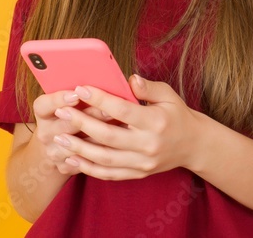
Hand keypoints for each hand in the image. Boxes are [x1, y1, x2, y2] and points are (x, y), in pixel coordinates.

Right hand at [31, 90, 117, 175]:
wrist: (56, 147)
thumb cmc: (69, 114)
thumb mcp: (68, 101)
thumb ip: (82, 90)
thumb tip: (111, 78)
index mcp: (43, 112)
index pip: (44, 105)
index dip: (59, 99)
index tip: (77, 93)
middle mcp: (45, 133)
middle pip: (65, 125)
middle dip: (89, 116)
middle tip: (109, 110)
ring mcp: (53, 152)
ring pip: (77, 146)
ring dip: (99, 137)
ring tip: (119, 129)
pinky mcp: (64, 167)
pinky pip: (83, 162)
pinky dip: (100, 154)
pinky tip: (117, 147)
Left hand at [54, 75, 205, 180]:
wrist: (193, 145)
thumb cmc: (177, 115)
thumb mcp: (168, 95)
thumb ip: (147, 87)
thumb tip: (128, 79)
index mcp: (156, 121)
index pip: (123, 110)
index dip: (100, 99)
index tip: (80, 89)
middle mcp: (149, 144)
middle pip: (108, 136)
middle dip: (82, 123)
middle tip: (62, 112)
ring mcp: (143, 162)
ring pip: (105, 159)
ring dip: (79, 149)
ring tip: (59, 138)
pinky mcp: (138, 174)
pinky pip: (109, 174)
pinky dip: (89, 168)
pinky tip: (72, 159)